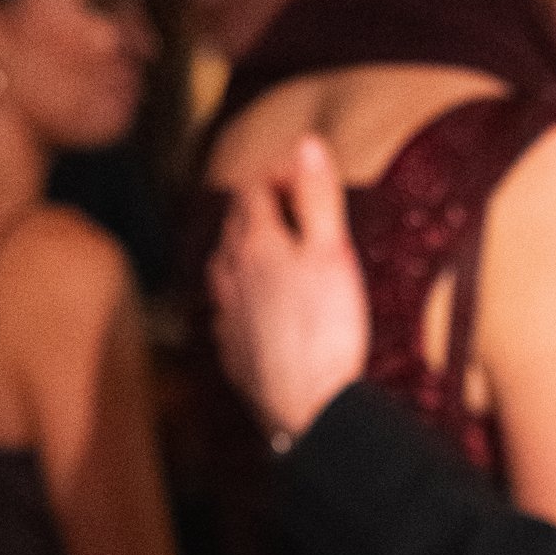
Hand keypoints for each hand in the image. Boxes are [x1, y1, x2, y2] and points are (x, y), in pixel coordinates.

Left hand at [208, 135, 370, 442]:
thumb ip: (317, 197)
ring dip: (243, 252)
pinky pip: (227, 313)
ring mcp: (227, 316)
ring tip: (266, 251)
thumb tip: (307, 144)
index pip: (254, 189)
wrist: (309, 410)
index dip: (277, 174)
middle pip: (235, 226)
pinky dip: (240, 299)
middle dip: (259, 208)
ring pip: (223, 269)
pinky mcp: (233, 353)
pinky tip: (255, 309)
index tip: (304, 174)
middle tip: (290, 206)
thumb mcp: (332, 253)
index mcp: (256, 245)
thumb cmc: (326, 332)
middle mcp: (231, 275)